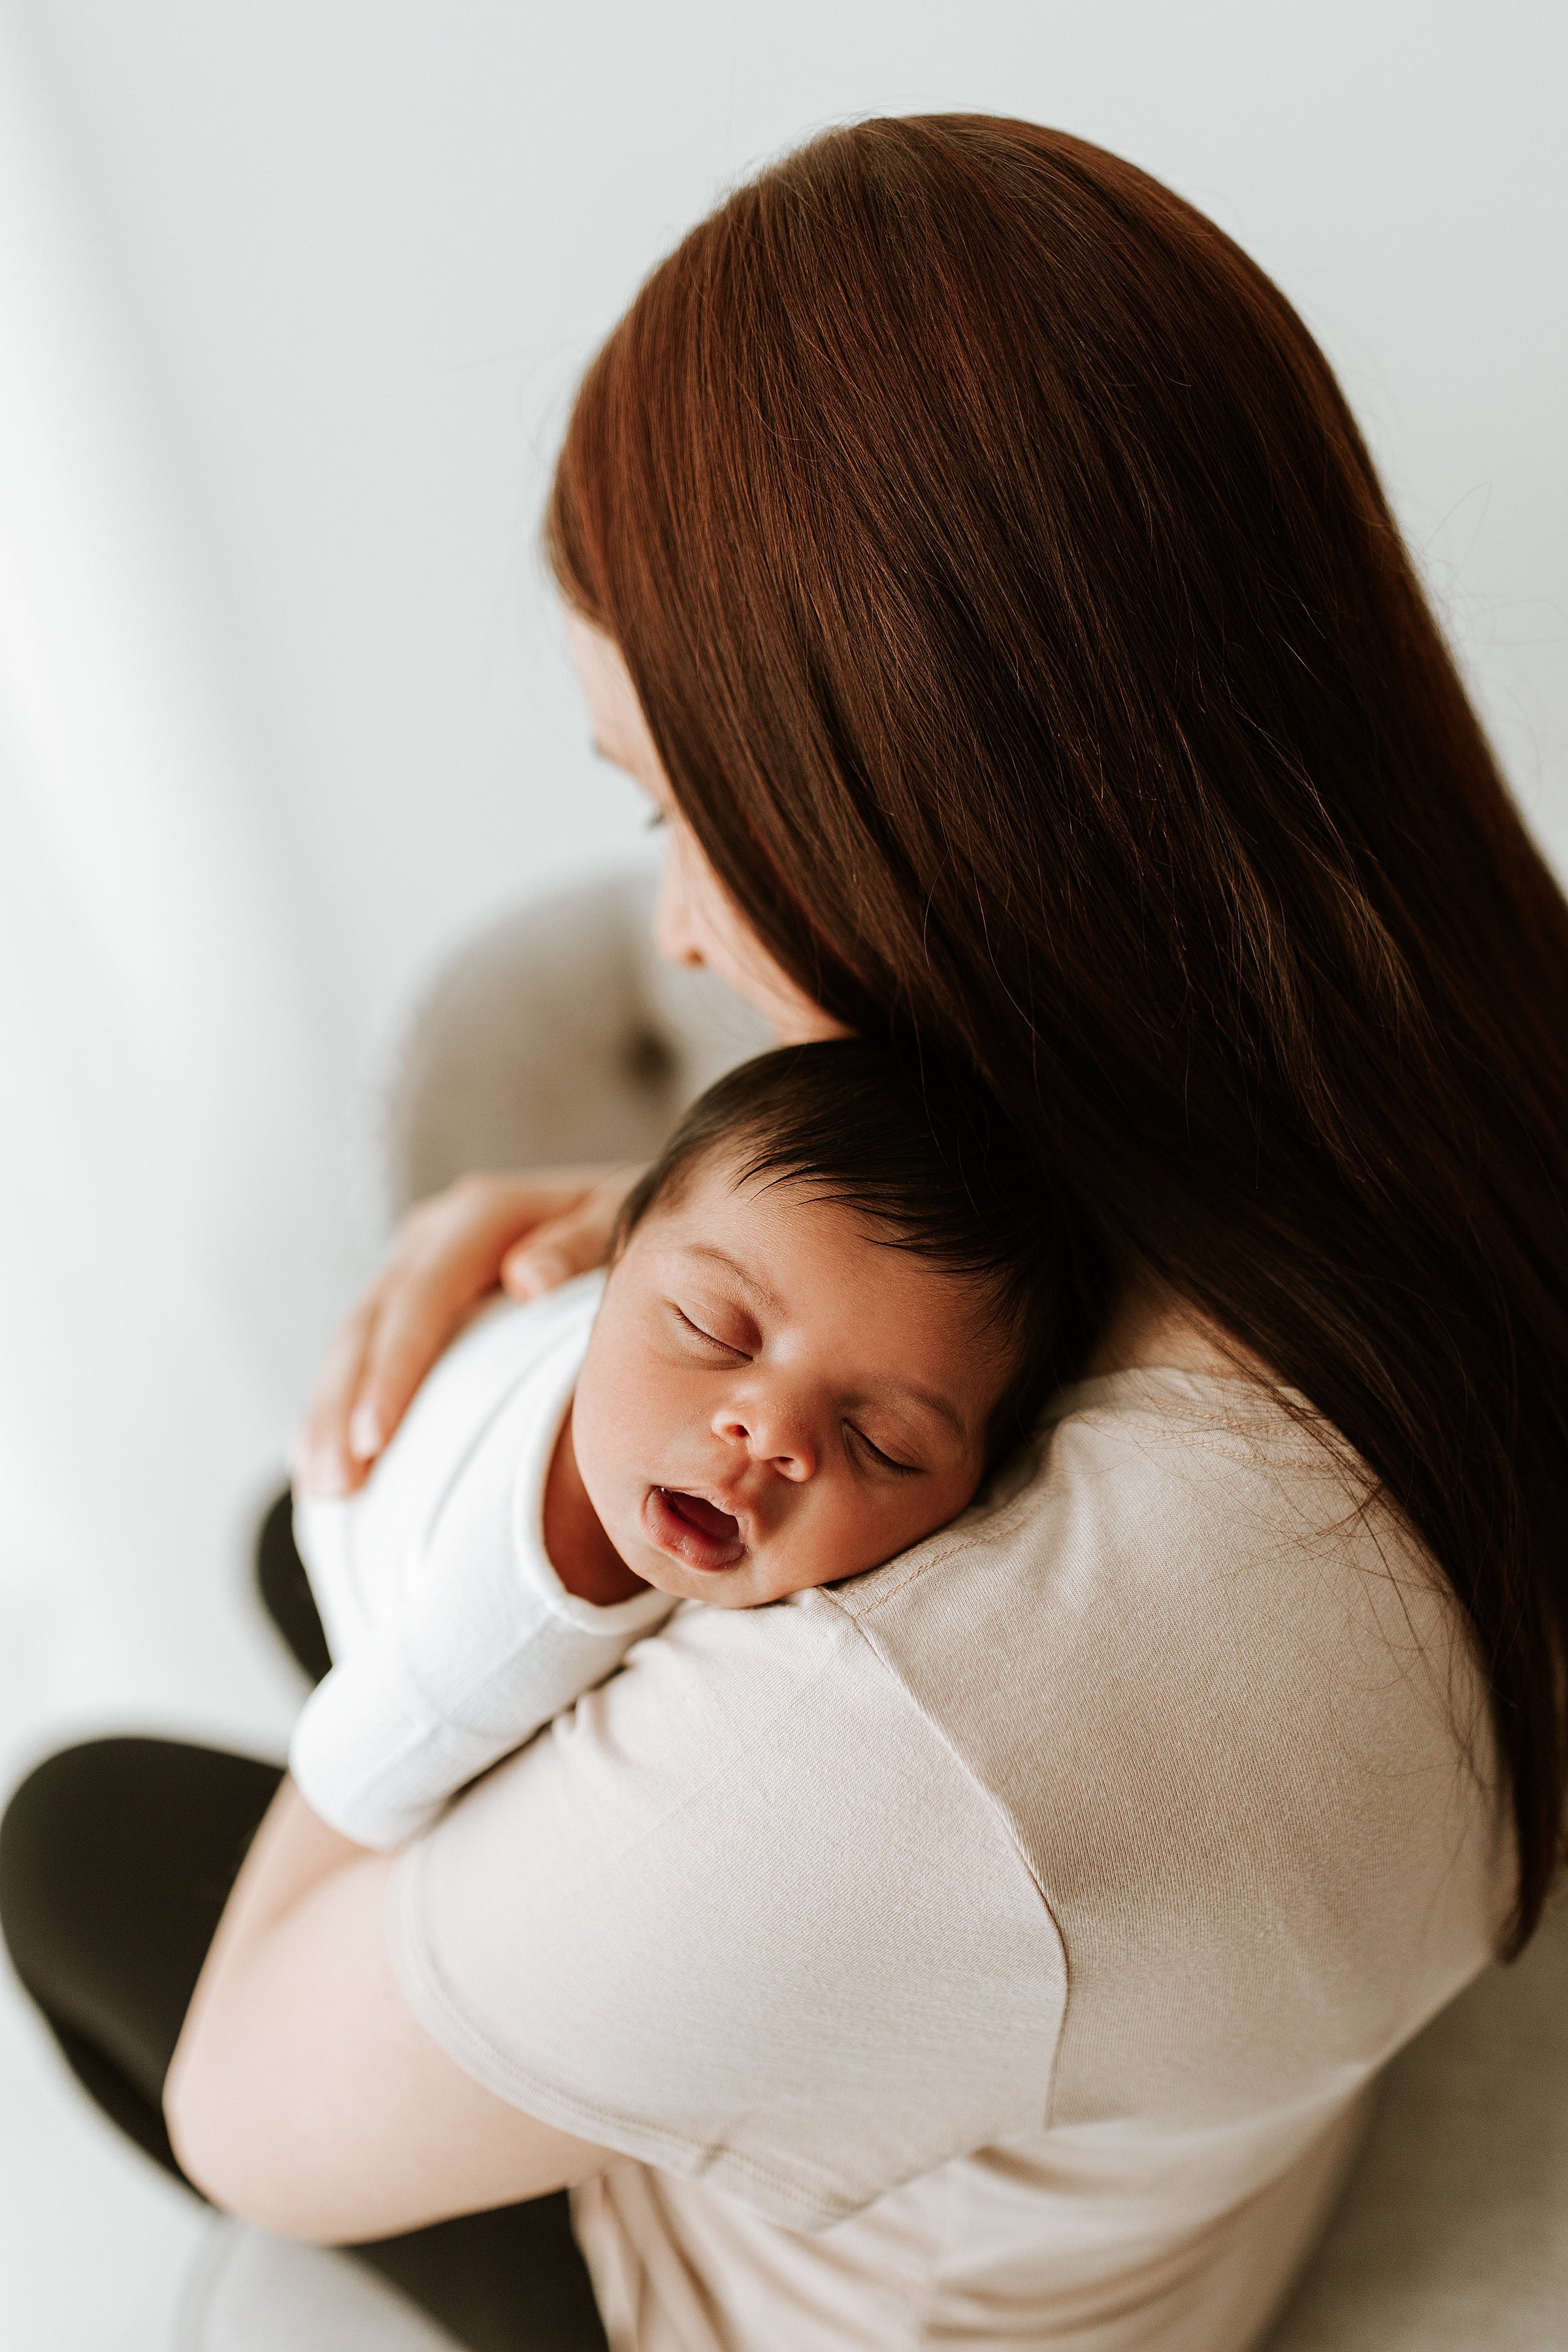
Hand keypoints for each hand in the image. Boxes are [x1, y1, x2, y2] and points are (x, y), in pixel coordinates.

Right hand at [294, 1166, 640, 1495]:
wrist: (638, 1220)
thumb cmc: (638, 1236)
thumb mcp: (621, 1224)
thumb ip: (580, 1244)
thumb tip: (526, 1278)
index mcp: (483, 1215)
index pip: (424, 1294)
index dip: (395, 1367)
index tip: (376, 1437)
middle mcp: (435, 1234)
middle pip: (373, 1322)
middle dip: (346, 1405)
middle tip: (336, 1483)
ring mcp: (415, 1266)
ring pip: (354, 1342)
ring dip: (331, 1416)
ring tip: (325, 1488)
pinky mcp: (410, 1302)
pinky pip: (361, 1356)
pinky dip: (342, 1409)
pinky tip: (324, 1464)